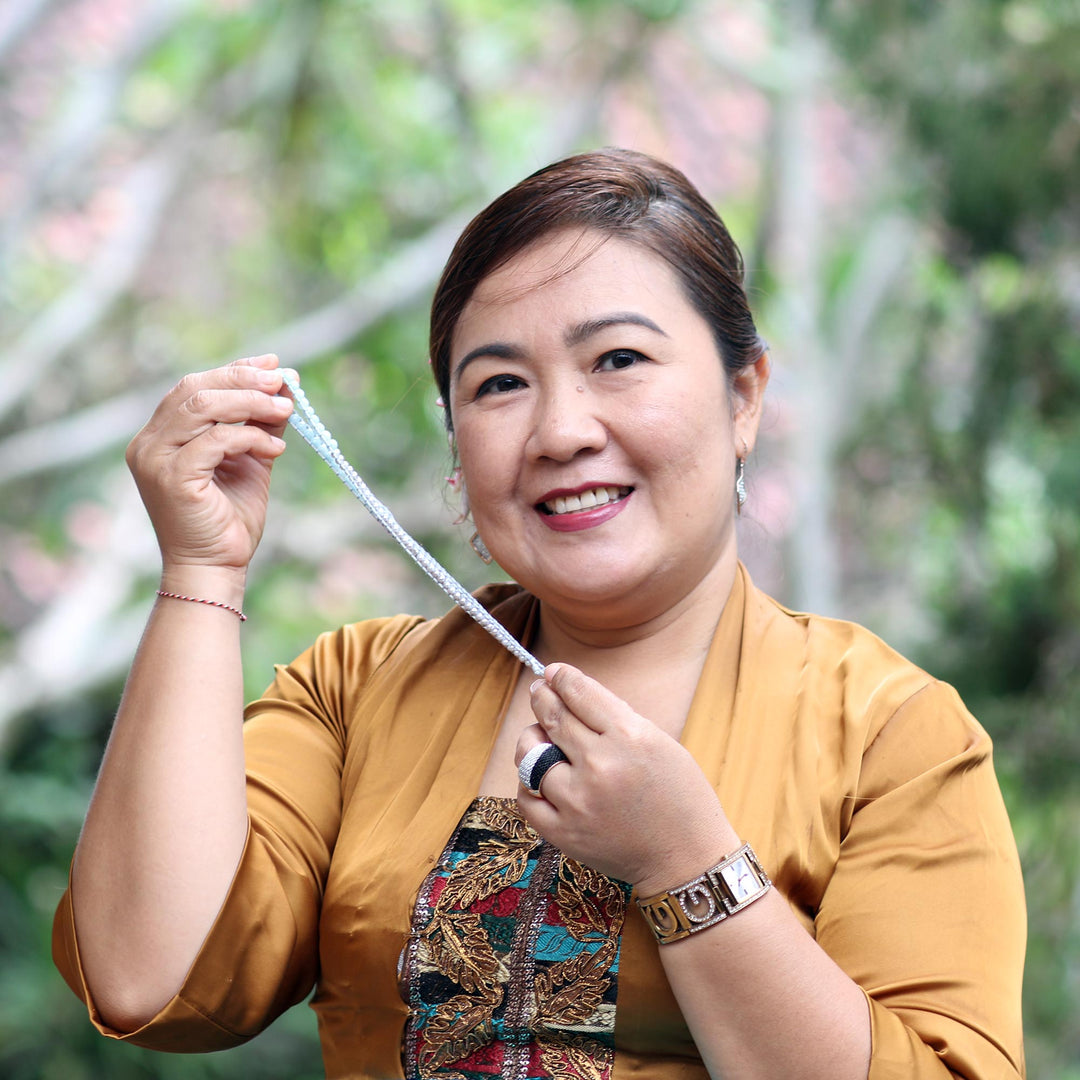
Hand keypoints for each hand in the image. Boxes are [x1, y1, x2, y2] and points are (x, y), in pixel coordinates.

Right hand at [126, 355, 293, 578]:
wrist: (216, 567)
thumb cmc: (230, 519)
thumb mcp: (249, 461)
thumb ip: (259, 425)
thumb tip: (283, 384)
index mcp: (160, 436)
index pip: (193, 387)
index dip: (233, 371)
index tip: (271, 365)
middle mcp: (148, 443)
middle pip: (195, 389)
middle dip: (244, 380)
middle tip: (282, 382)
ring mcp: (154, 459)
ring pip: (202, 406)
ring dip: (251, 403)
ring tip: (286, 409)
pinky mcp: (171, 477)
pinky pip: (214, 439)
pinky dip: (250, 437)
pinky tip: (276, 448)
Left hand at [515, 663, 738, 893]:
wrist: (686, 859)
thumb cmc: (679, 797)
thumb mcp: (660, 743)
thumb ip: (615, 718)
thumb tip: (573, 691)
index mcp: (629, 737)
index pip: (580, 693)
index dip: (561, 677)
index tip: (553, 673)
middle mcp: (599, 766)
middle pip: (552, 716)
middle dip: (542, 697)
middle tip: (540, 692)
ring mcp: (578, 801)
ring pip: (530, 755)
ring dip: (532, 739)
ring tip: (540, 737)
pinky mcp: (564, 833)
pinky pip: (526, 797)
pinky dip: (529, 783)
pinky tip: (541, 777)